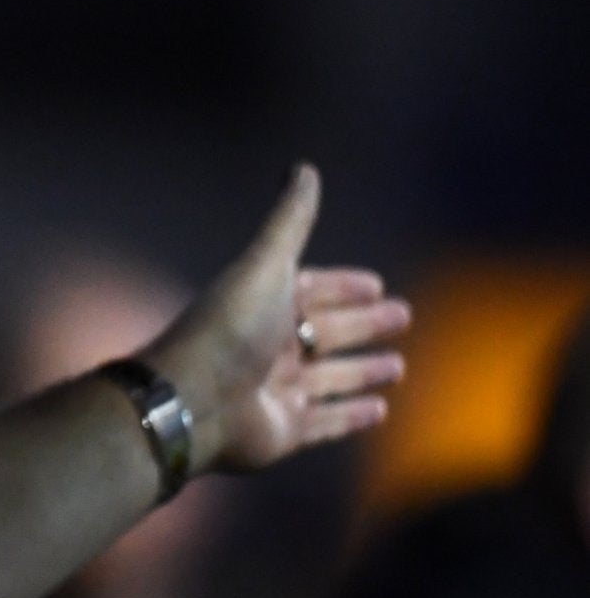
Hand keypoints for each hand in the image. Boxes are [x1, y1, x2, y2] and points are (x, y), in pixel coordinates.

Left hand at [149, 164, 410, 472]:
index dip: (343, 286)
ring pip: (331, 378)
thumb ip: (289, 221)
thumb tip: (304, 167)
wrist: (194, 399)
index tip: (376, 285)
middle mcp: (271, 346)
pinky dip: (352, 415)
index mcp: (264, 304)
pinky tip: (381, 409)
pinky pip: (328, 421)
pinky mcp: (287, 430)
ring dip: (362, 372)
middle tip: (403, 316)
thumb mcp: (265, 265)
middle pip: (327, 332)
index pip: (312, 290)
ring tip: (397, 366)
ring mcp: (279, 390)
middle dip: (362, 324)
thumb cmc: (230, 327)